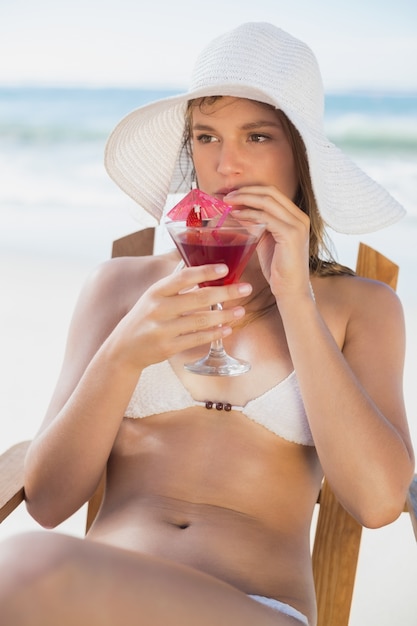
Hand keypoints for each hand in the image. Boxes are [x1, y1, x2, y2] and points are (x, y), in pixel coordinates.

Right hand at [108, 264, 252, 369]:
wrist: (123, 349)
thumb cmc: (144, 319)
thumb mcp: (153, 297)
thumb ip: (175, 286)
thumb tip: (205, 272)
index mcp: (155, 291)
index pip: (183, 277)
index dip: (205, 271)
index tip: (225, 268)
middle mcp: (158, 308)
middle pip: (198, 298)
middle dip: (226, 292)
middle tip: (245, 288)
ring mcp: (162, 329)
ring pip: (201, 320)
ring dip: (224, 315)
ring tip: (240, 311)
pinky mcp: (168, 347)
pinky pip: (197, 338)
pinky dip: (214, 334)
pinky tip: (227, 329)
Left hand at [225, 185, 310, 297]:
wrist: (291, 291)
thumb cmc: (278, 269)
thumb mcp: (266, 241)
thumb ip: (256, 225)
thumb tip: (237, 211)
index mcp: (296, 217)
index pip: (272, 193)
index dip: (251, 189)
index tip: (232, 193)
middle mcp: (300, 217)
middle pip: (270, 192)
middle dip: (245, 191)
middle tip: (226, 195)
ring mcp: (297, 225)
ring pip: (267, 201)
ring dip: (244, 199)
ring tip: (228, 203)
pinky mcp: (291, 235)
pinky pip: (266, 217)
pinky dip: (249, 214)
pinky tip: (236, 216)